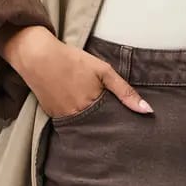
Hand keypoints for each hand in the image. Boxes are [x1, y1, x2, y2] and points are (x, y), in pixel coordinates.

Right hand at [0, 24, 152, 118]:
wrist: (37, 56)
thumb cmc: (73, 60)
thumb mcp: (103, 71)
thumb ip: (125, 91)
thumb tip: (147, 110)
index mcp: (93, 107)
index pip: (112, 125)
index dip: (119, 124)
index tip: (127, 127)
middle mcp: (78, 117)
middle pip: (98, 129)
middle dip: (105, 128)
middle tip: (113, 126)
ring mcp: (63, 119)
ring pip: (83, 128)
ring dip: (90, 125)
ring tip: (97, 119)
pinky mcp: (52, 116)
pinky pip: (69, 123)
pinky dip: (76, 120)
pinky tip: (79, 111)